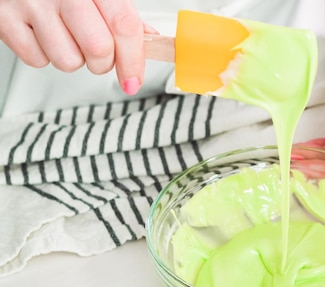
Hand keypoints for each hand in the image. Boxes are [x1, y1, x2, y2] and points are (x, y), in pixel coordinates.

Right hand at [0, 0, 154, 94]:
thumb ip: (122, 13)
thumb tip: (148, 40)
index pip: (123, 26)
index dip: (133, 60)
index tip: (134, 79)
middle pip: (98, 49)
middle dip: (104, 64)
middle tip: (98, 55)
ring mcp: (31, 5)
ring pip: (68, 61)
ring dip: (73, 59)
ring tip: (65, 36)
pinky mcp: (6, 20)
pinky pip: (37, 60)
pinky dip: (43, 55)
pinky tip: (43, 34)